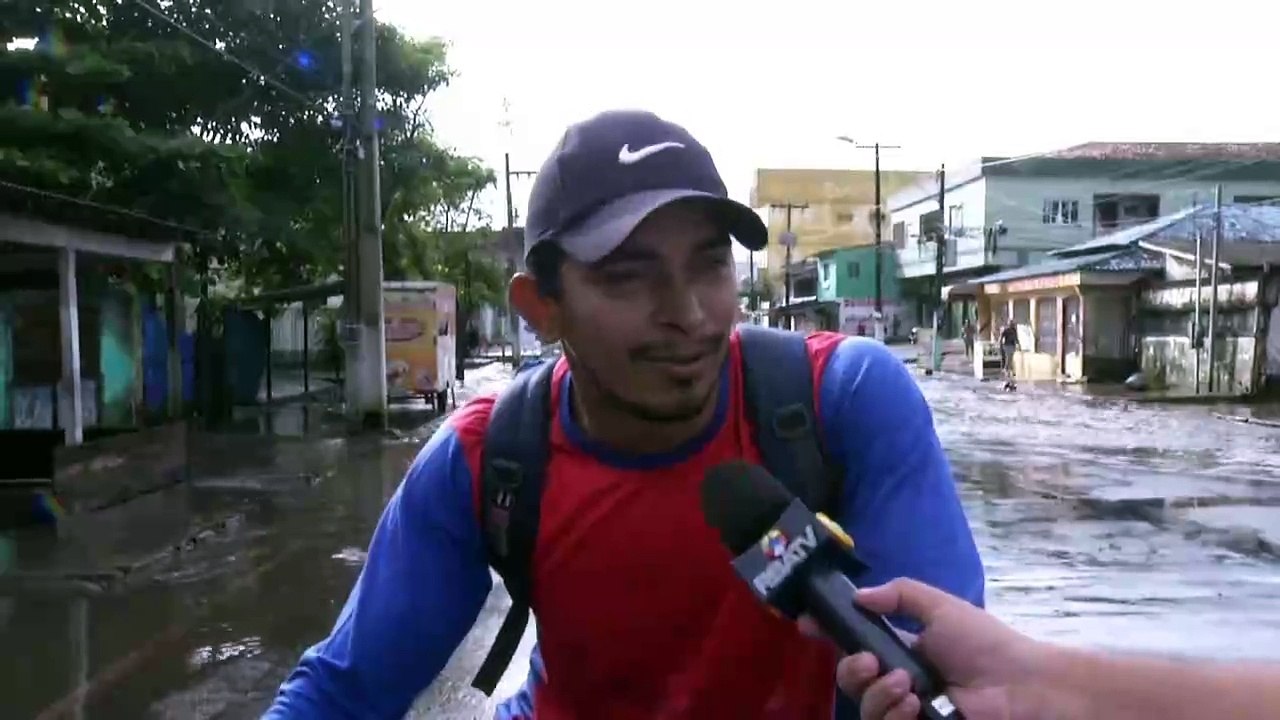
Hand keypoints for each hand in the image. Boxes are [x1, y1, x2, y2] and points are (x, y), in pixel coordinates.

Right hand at [833, 578, 1047, 719]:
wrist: (1021, 685)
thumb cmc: (984, 642)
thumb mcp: (940, 607)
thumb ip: (898, 596)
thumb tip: (857, 596)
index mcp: (901, 650)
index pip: (855, 644)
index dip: (830, 635)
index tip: (808, 626)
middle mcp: (899, 681)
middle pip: (851, 681)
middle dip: (851, 671)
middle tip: (873, 664)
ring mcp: (908, 710)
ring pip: (864, 709)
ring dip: (877, 697)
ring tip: (907, 688)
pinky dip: (893, 716)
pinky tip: (916, 706)